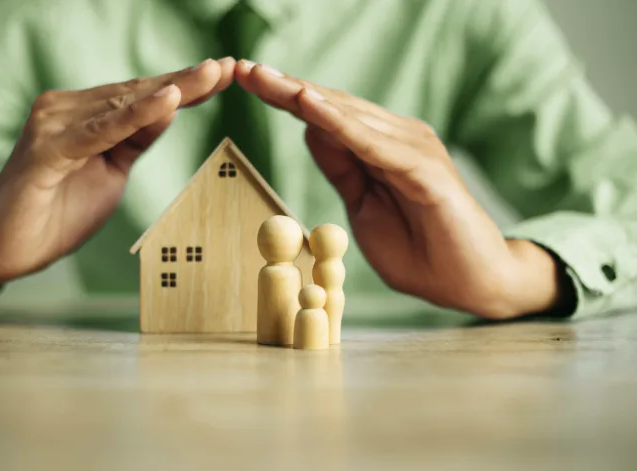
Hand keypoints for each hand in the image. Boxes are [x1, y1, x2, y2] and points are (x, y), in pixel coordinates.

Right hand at [0, 58, 234, 295]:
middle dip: (187, 81)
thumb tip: (170, 108)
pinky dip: (136, 115)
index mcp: (85, 115)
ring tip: (211, 74)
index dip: (185, 86)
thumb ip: (135, 140)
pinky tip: (169, 101)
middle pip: (138, 92)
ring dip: (171, 89)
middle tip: (228, 65)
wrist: (4, 250)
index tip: (225, 74)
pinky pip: (100, 130)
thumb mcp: (111, 172)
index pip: (143, 97)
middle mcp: (67, 109)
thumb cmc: (56, 212)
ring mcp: (54, 124)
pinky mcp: (47, 149)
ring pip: (124, 104)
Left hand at [235, 60, 565, 318]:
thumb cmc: (420, 249)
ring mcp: (413, 150)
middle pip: (332, 106)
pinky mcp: (426, 170)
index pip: (324, 115)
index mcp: (379, 147)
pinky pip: (374, 144)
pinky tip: (308, 106)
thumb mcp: (363, 206)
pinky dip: (340, 124)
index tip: (245, 80)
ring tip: (265, 78)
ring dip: (304, 96)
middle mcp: (397, 138)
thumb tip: (310, 130)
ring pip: (349, 117)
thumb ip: (341, 168)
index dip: (285, 97)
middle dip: (285, 87)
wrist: (472, 282)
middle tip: (243, 69)